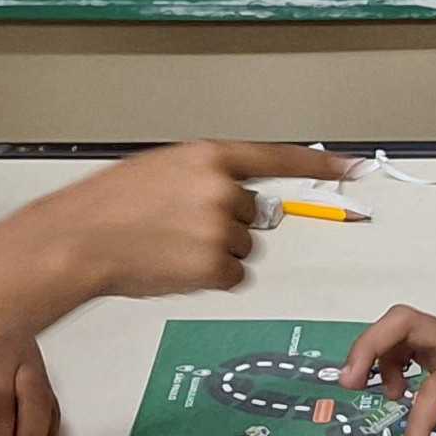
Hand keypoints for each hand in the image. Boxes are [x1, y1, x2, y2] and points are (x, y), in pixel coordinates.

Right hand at [19, 141, 351, 304]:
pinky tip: (173, 268)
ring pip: (242, 250)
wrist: (79, 239)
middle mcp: (223, 189)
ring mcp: (221, 228)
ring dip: (213, 254)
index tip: (356, 168)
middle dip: (224, 225)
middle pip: (253, 216)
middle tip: (175, 229)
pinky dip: (208, 279)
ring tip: (166, 247)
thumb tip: (239, 202)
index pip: (276, 158)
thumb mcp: (161, 171)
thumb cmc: (109, 207)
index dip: (319, 165)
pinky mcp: (215, 266)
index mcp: (209, 156)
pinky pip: (231, 277)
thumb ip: (205, 178)